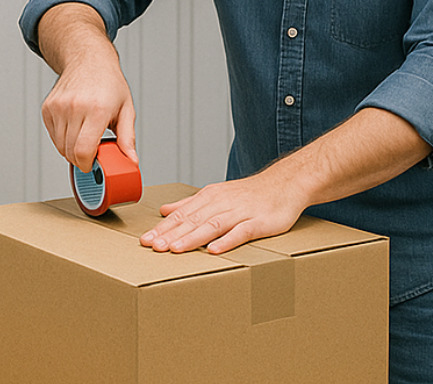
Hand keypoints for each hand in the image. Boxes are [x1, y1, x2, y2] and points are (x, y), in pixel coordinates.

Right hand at [37, 3, 138, 171]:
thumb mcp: (126, 109)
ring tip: (85, 135)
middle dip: (81, 159)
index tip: (93, 164)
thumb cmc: (109, 83)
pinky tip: (75, 126)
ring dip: (71, 149)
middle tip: (93, 150)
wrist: (88, 59)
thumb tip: (131, 160)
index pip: (83, 150)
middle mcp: (75, 107)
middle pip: (70, 152)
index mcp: (97, 109)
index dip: (87, 164)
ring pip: (60, 146)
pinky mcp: (47, 108)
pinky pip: (53, 135)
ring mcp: (58, 107)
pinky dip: (63, 137)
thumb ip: (128, 137)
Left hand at [138, 169, 308, 254]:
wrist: (286, 183)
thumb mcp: (217, 194)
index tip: (145, 240)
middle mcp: (222, 203)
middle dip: (171, 234)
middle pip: (192, 220)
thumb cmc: (250, 193)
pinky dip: (227, 240)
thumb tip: (165, 211)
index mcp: (210, 197)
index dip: (163, 228)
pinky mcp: (259, 222)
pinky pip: (241, 232)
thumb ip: (190, 204)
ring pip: (212, 225)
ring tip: (175, 249)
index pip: (182, 215)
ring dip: (192, 237)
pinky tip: (215, 250)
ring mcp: (241, 212)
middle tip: (152, 246)